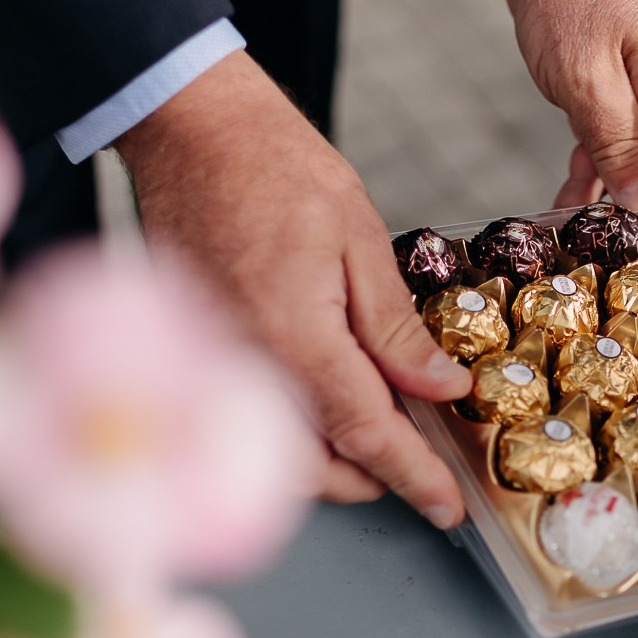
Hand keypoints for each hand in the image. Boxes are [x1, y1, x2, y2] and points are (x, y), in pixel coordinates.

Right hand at [119, 51, 471, 526]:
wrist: (188, 132)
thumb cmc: (272, 167)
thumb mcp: (359, 240)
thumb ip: (397, 330)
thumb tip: (443, 390)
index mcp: (297, 338)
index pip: (367, 437)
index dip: (414, 479)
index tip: (449, 506)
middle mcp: (247, 366)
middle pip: (313, 469)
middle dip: (370, 479)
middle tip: (420, 465)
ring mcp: (213, 365)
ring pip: (272, 456)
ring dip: (327, 465)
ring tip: (376, 436)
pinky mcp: (195, 355)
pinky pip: (244, 420)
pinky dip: (288, 433)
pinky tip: (323, 405)